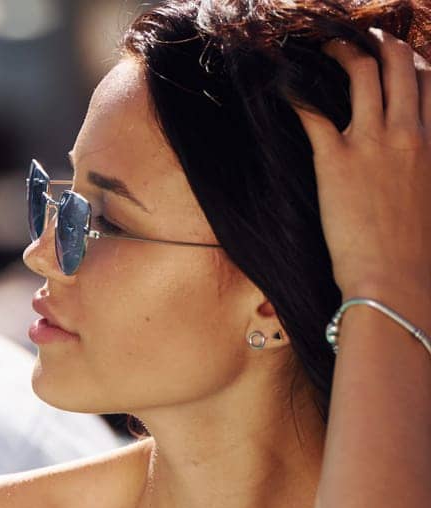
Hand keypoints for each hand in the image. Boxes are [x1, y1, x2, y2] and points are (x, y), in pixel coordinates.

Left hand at [295, 32, 430, 308]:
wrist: (394, 279)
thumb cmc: (414, 252)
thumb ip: (425, 166)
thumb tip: (412, 165)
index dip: (413, 61)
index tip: (397, 57)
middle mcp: (409, 133)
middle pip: (399, 66)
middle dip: (380, 41)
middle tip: (362, 35)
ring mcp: (372, 143)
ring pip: (362, 75)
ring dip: (341, 52)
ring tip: (324, 47)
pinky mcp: (335, 161)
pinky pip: (314, 113)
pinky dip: (297, 93)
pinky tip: (285, 87)